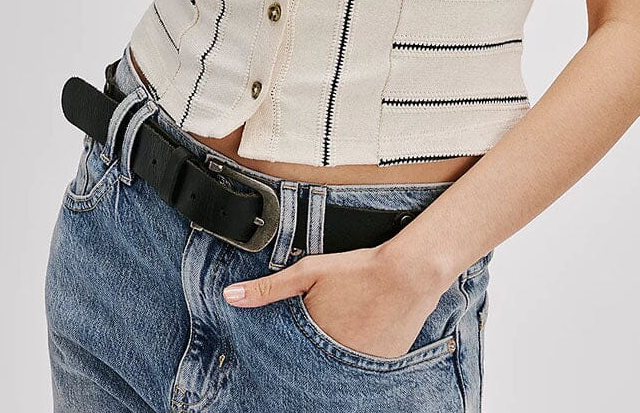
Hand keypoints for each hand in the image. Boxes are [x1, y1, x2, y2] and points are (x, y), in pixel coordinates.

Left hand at [222, 243, 446, 358]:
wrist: (409, 274)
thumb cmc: (357, 270)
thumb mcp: (308, 272)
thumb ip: (268, 288)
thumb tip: (230, 297)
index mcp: (313, 341)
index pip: (289, 358)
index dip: (288, 350)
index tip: (296, 339)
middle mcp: (335, 362)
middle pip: (313, 366)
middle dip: (313, 353)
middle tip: (329, 324)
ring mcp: (361, 368)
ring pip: (338, 369)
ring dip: (335, 356)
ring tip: (347, 326)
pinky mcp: (383, 368)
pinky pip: (362, 368)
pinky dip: (358, 355)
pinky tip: (365, 331)